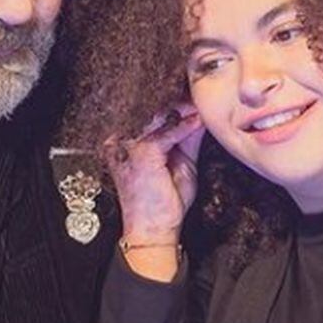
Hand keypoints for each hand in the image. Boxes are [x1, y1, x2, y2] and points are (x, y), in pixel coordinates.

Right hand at [107, 105, 204, 279]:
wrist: (153, 229)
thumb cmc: (163, 202)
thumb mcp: (181, 164)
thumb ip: (187, 140)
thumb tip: (199, 117)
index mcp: (127, 142)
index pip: (150, 116)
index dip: (172, 105)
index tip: (192, 96)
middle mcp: (123, 141)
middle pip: (153, 113)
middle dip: (177, 103)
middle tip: (197, 93)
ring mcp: (130, 146)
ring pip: (159, 118)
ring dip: (181, 110)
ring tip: (199, 104)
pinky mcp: (142, 153)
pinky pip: (167, 133)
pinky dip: (184, 126)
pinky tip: (197, 121)